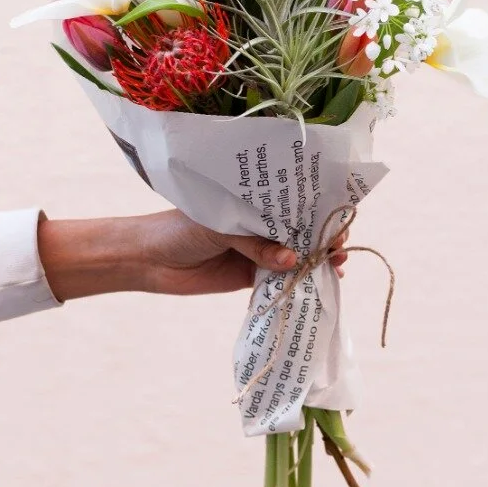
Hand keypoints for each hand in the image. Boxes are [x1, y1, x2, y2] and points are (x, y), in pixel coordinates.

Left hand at [128, 211, 348, 296]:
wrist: (147, 260)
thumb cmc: (177, 229)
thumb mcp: (219, 227)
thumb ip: (255, 243)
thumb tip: (292, 259)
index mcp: (250, 202)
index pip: (290, 204)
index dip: (316, 211)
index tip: (338, 219)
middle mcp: (257, 225)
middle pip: (299, 231)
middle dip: (322, 237)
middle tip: (340, 246)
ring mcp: (255, 252)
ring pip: (294, 256)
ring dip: (316, 261)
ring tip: (337, 265)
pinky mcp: (249, 278)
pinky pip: (280, 280)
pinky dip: (299, 283)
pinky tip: (320, 284)